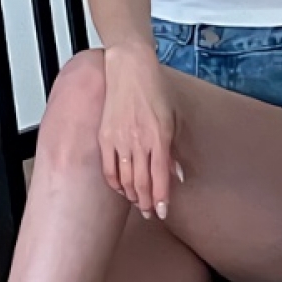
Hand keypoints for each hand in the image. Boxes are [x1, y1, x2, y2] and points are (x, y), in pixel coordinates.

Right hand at [98, 43, 183, 219]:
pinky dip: (114, 182)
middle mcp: (139, 140)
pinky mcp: (105, 136)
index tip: (162, 212)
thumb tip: (177, 175)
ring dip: (131, 195)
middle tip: (149, 212)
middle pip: (141, 183)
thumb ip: (173, 149)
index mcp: (159, 136)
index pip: (160, 177)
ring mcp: (119, 139)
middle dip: (146, 202)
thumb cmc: (154, 91)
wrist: (130, 69)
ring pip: (124, 179)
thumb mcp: (172, 118)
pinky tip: (120, 188)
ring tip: (138, 203)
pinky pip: (108, 168)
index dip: (161, 198)